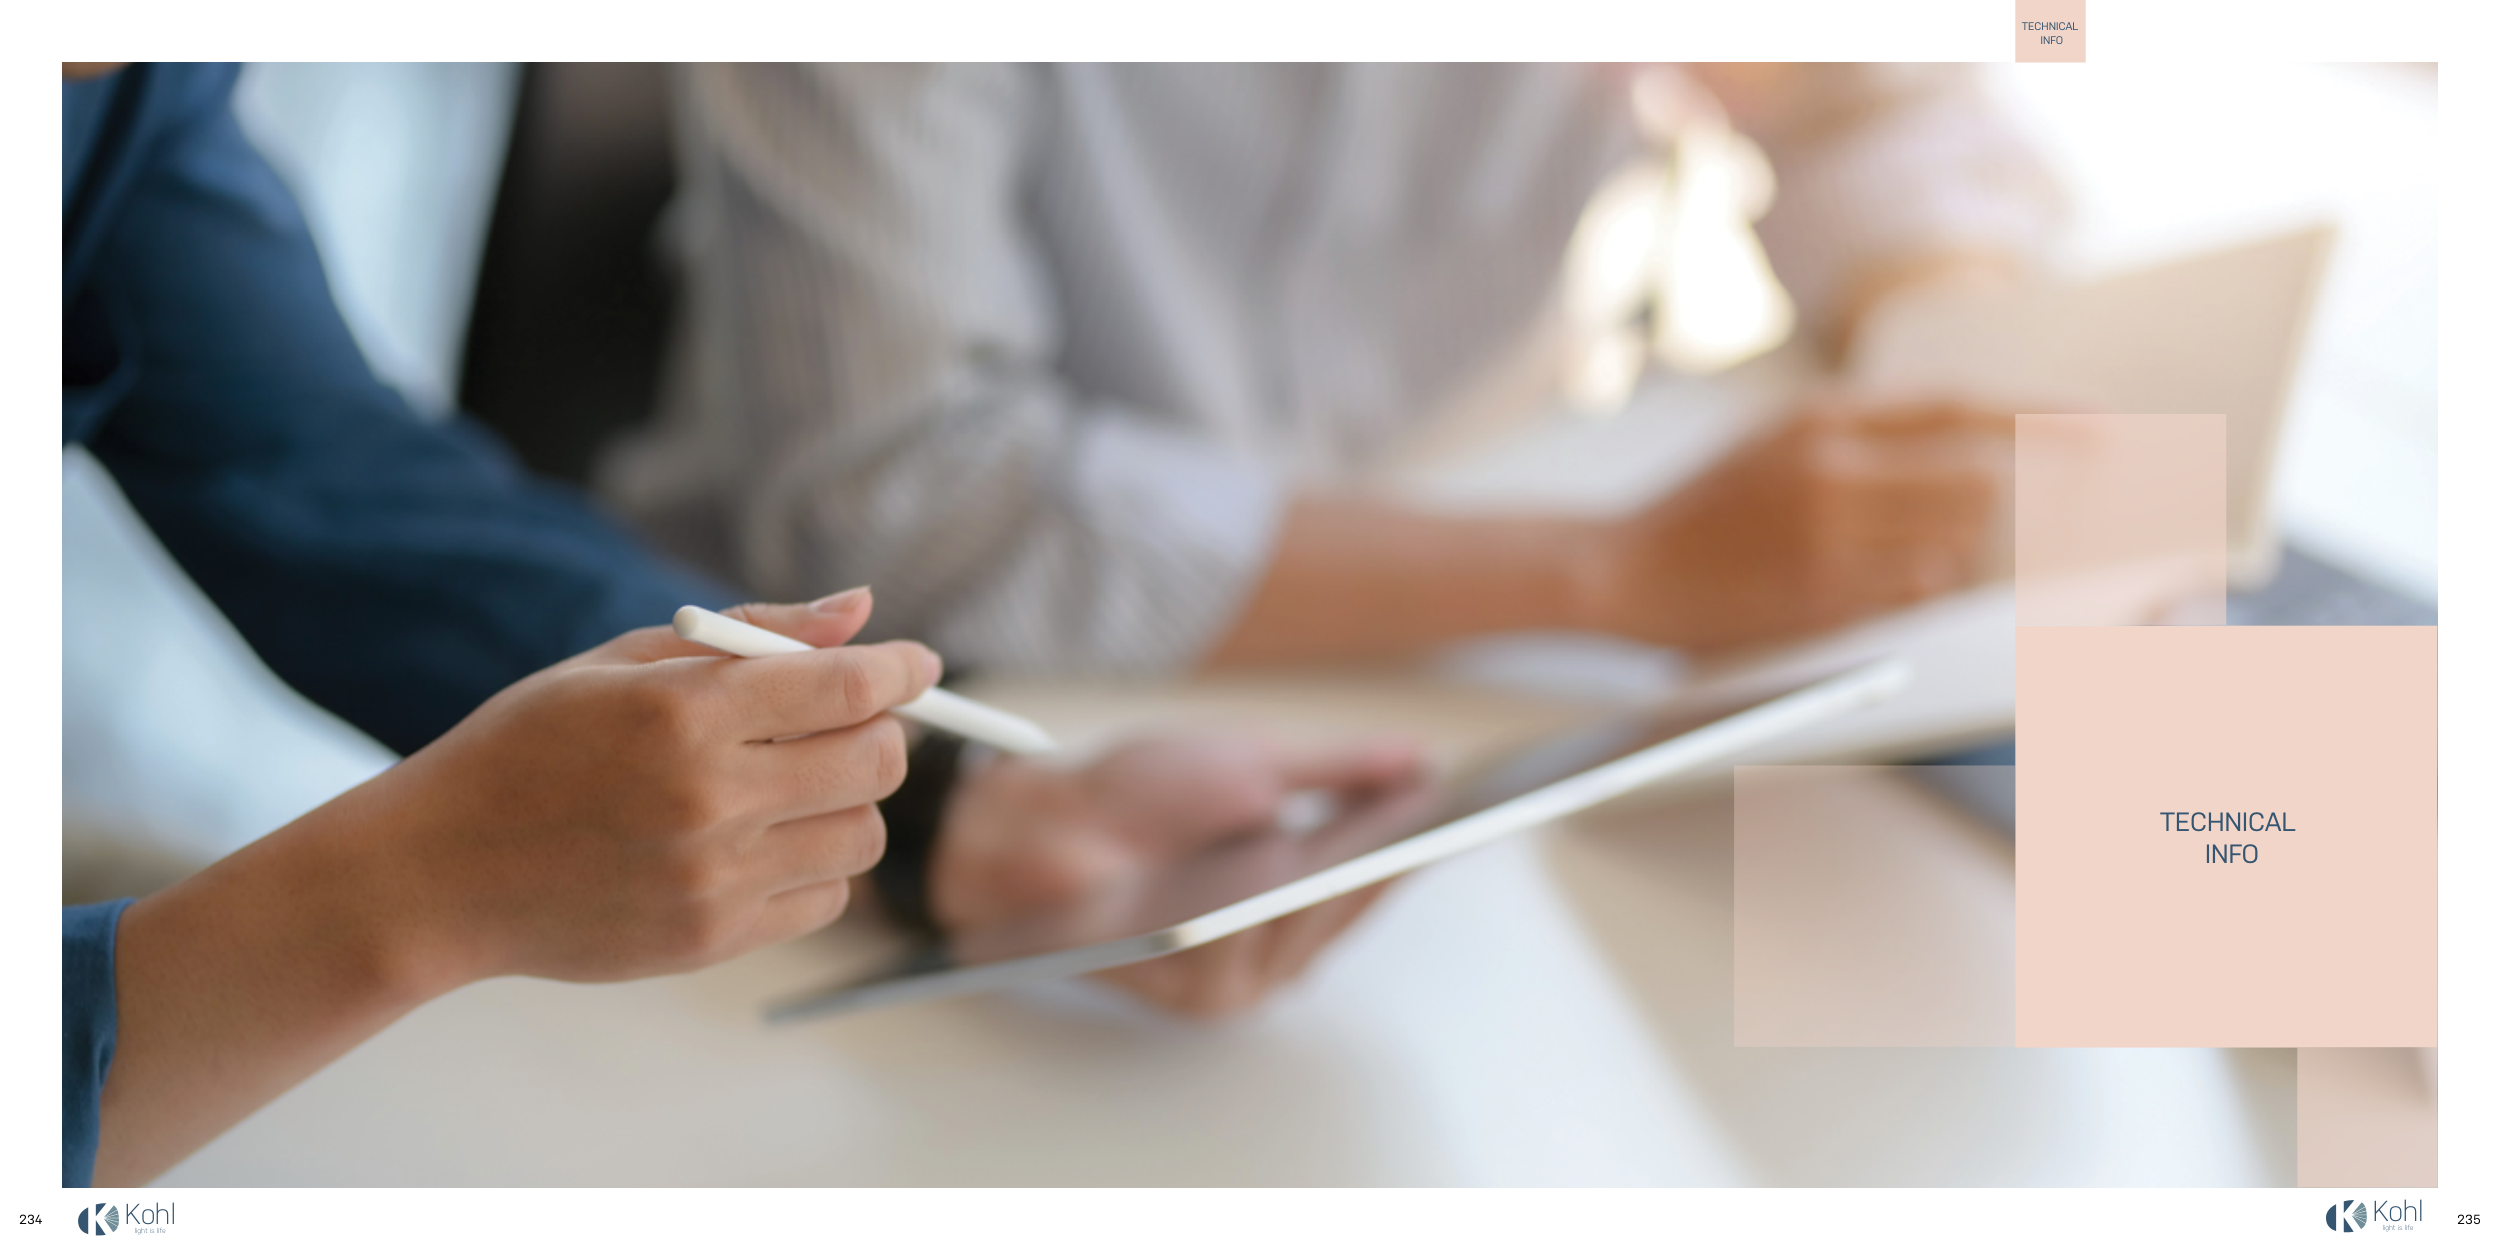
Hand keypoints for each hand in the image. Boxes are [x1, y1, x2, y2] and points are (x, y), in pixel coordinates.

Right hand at [96, 587, 942, 1184]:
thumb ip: (754, 634)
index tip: (918, 666)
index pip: (847, 689)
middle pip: (875, 762)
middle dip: (879, 733)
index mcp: (684, 713)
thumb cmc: (529, 748)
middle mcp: (708, 797)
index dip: (901, 672)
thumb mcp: (624, 663)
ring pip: (863, 835)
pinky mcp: (711, 940)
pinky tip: (758, 843)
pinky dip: (815, 866)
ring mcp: (714, 878)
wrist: (438, 873)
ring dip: (847, 803)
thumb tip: (862, 611)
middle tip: (843, 724)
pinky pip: (825, 899)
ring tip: (785, 787)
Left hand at [928, 734, 1426, 1017]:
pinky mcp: (1203, 991)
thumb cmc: (1132, 795)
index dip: (1420, 839)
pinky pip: (1261, 952)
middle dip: (1393, 861)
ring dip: (1338, 887)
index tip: (1472, 807)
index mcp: (1289, 890)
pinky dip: (1279, 914)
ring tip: (1384, 840)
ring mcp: (1240, 975)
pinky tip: (1298, 875)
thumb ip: (1338, 768)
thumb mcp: (1253, 761)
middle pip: (1353, 905)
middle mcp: (1270, 944)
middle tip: (1438, 819)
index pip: (1373, 870)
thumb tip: (1420, 759)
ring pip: (1314, 932)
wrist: (1038, 825)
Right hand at [1598, 398, 2009, 650]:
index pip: (1958, 408)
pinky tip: (1896, 576)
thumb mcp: (1778, 439)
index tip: (2100, 425)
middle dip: (2016, 496)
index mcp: (1822, 418)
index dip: (2038, 416)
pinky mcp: (1821, 592)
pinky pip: (1915, 588)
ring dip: (1965, 545)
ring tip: (1933, 546)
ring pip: (1952, 537)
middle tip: (2050, 506)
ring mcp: (1828, 533)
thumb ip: (1863, 436)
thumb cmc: (1704, 509)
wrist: (1620, 566)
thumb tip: (1968, 446)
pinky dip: (1924, 583)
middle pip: (1974, 477)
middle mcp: (1831, 467)